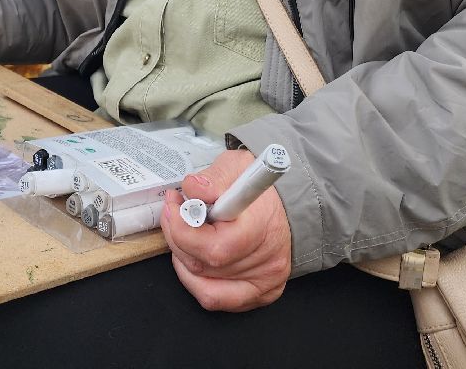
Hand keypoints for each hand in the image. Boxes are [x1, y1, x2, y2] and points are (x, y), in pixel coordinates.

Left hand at [159, 149, 291, 311]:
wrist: (291, 206)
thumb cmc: (260, 189)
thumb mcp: (236, 167)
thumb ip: (213, 178)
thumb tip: (193, 189)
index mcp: (262, 228)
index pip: (214, 247)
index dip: (183, 229)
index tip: (174, 205)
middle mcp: (267, 263)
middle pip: (203, 265)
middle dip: (177, 237)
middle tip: (174, 212)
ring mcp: (264, 284)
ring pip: (202, 283)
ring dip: (183, 256)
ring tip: (185, 231)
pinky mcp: (259, 294)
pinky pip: (214, 298)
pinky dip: (195, 279)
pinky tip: (194, 255)